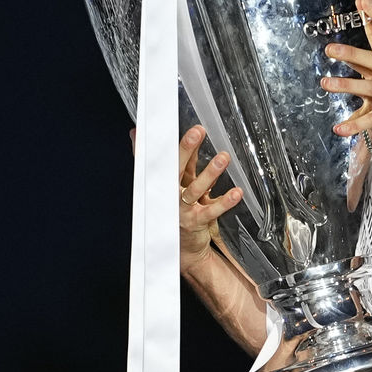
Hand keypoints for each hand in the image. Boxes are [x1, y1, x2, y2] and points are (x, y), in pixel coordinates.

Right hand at [172, 126, 241, 272]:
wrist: (183, 246)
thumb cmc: (177, 209)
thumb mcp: (168, 183)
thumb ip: (160, 159)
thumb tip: (135, 133)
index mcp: (167, 181)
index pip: (168, 157)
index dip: (173, 141)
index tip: (178, 125)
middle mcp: (172, 193)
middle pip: (177, 168)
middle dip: (186, 149)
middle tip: (197, 131)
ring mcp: (183, 208)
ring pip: (195, 189)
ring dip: (209, 173)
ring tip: (223, 158)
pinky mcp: (195, 221)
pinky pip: (211, 210)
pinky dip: (224, 202)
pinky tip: (236, 192)